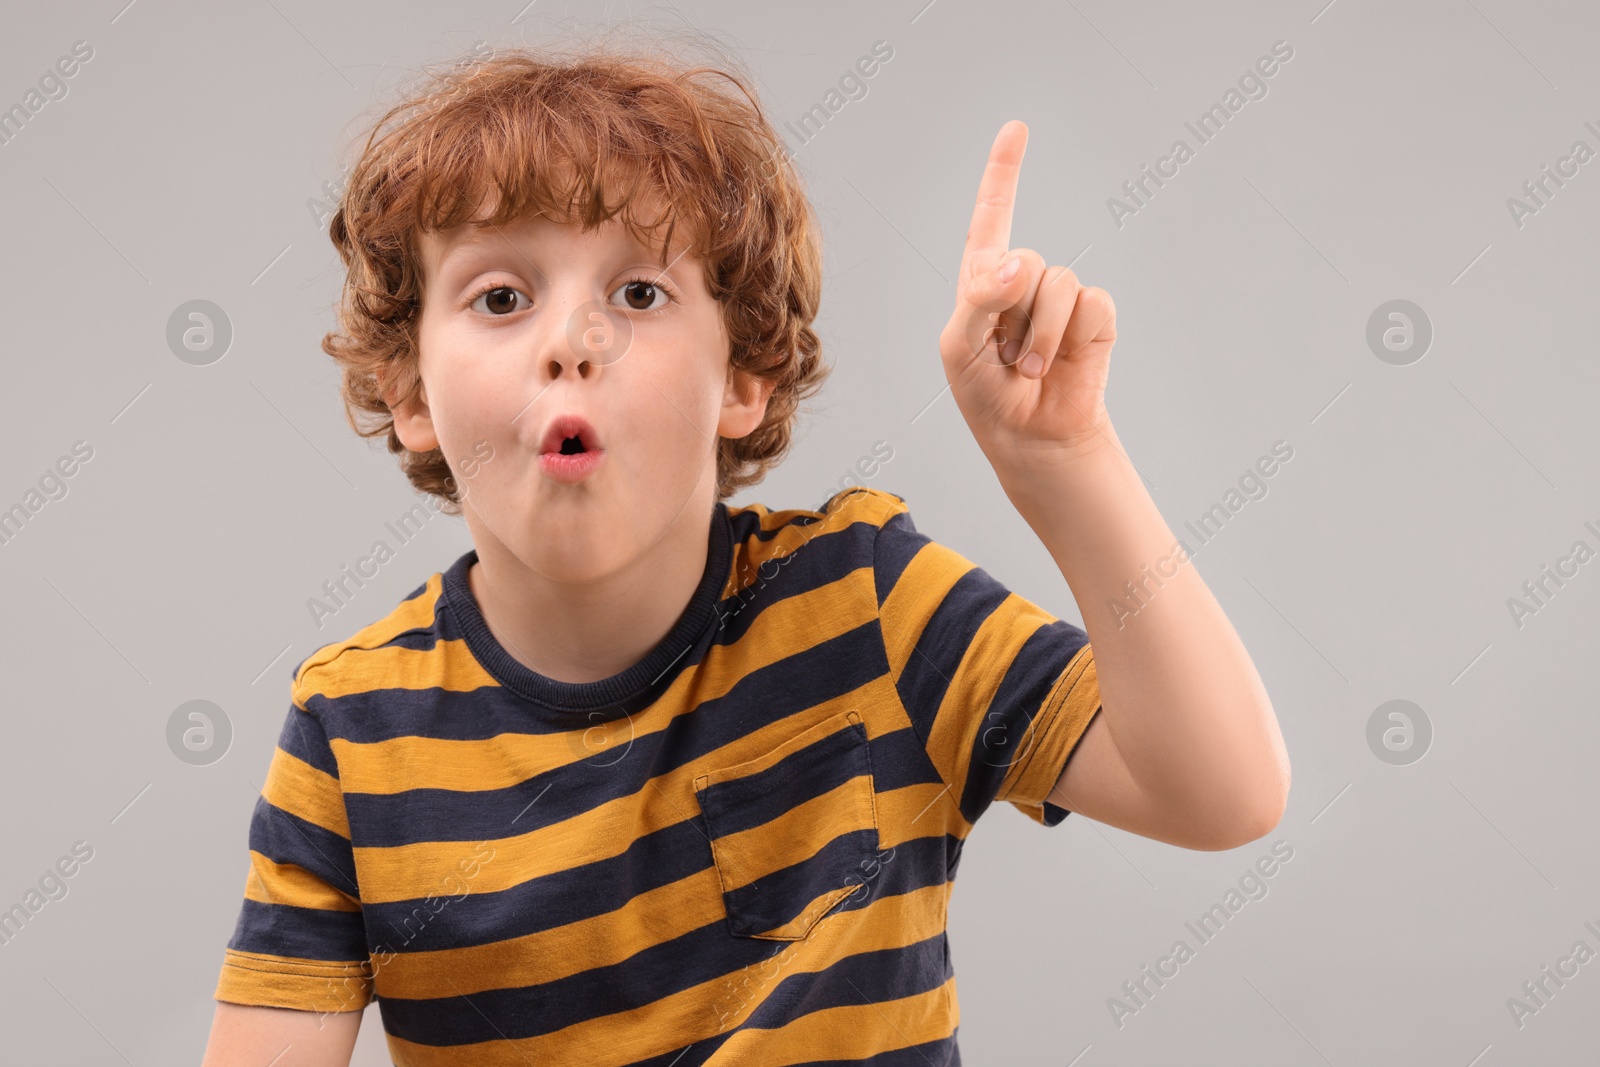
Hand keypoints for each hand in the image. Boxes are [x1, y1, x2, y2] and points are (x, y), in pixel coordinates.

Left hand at [938, 120, 1117, 464]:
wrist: (1032, 437)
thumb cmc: (987, 395)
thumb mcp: (960, 348)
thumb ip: (980, 299)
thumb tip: (1019, 264)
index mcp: (983, 280)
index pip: (992, 217)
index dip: (1004, 173)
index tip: (1016, 129)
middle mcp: (1024, 281)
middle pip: (1022, 258)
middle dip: (1010, 308)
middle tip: (1004, 354)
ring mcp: (1061, 299)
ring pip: (1056, 282)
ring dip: (1038, 333)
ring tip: (1029, 366)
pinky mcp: (1095, 317)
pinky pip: (1089, 303)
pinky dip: (1069, 337)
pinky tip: (1059, 365)